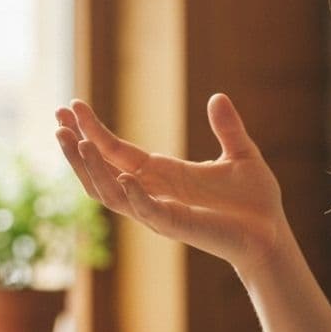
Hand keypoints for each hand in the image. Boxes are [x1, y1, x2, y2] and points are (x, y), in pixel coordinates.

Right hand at [55, 94, 289, 271]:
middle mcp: (152, 193)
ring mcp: (160, 212)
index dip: (92, 130)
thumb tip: (217, 96)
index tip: (71, 106)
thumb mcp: (241, 154)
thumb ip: (227, 128)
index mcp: (161, 174)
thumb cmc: (255, 201)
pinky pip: (147, 212)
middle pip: (101, 171)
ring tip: (76, 142)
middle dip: (77, 148)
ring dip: (93, 170)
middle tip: (56, 120)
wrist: (274, 235)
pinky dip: (133, 197)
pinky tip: (124, 177)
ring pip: (111, 194)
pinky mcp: (178, 226)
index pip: (115, 151)